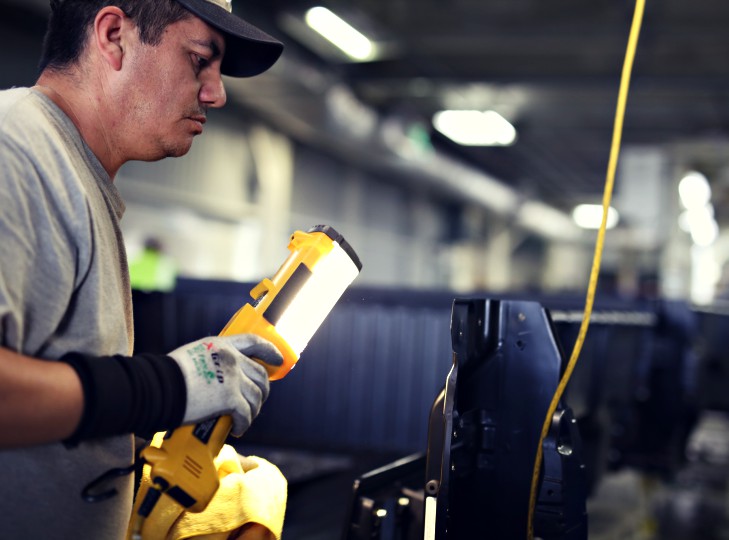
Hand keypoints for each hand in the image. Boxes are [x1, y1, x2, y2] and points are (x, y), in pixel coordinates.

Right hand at [168, 334, 282, 435]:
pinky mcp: (230, 398)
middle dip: (262, 391)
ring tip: (243, 420)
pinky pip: (246, 414)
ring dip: (253, 411)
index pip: (254, 341)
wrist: (156, 387)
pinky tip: (236, 428)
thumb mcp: (193, 355)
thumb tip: (219, 378)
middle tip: (255, 403)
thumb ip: (211, 361)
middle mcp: (231, 358)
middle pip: (260, 374)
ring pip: (257, 396)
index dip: (270, 351)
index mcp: (221, 345)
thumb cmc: (165, 375)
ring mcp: (233, 377)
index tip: (278, 360)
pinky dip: (244, 424)